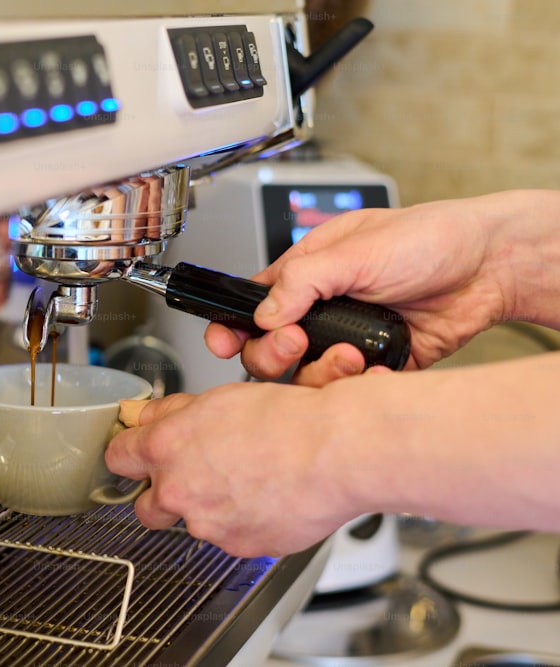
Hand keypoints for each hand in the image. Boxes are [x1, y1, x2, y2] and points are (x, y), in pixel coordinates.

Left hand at [107, 388, 359, 557]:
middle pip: (144, 507)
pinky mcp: (240, 547)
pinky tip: (266, 497)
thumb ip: (173, 413)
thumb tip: (149, 417)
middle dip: (158, 495)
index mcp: (166, 448)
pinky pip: (230, 537)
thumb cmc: (287, 421)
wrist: (336, 454)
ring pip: (192, 522)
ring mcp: (208, 525)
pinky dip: (242, 522)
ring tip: (244, 480)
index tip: (135, 452)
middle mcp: (179, 491)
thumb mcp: (219, 398)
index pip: (117, 457)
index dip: (128, 453)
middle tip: (186, 477)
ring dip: (207, 507)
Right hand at [204, 191, 559, 385]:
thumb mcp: (356, 248)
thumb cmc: (428, 240)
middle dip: (273, 354)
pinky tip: (375, 369)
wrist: (489, 269)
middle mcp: (318, 312)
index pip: (250, 307)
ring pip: (303, 378)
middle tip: (298, 342)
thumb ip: (303, 280)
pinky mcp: (373, 367)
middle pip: (267, 351)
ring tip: (350, 355)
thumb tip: (265, 314)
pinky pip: (347, 393)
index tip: (224, 342)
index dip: (231, 328)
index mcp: (304, 276)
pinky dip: (356, 388)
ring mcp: (343, 342)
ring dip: (320, 373)